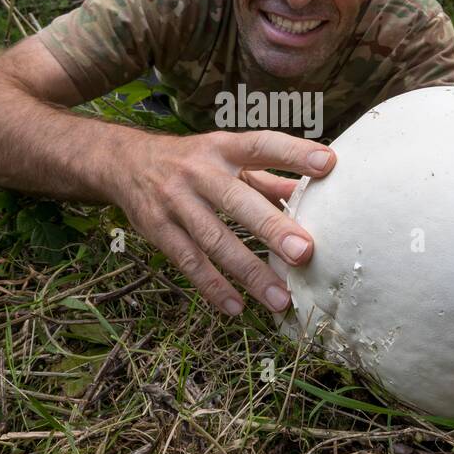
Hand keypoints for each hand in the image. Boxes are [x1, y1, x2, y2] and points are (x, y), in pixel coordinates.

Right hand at [114, 129, 334, 316]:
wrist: (125, 163)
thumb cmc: (192, 161)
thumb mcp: (226, 157)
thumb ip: (267, 175)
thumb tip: (312, 190)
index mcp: (222, 148)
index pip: (261, 145)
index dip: (293, 153)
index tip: (328, 164)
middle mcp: (198, 172)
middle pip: (236, 201)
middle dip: (270, 227)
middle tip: (304, 252)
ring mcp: (175, 202)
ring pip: (213, 240)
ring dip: (248, 272)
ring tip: (280, 298)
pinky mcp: (157, 229)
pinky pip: (188, 261)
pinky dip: (212, 287)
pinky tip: (236, 307)